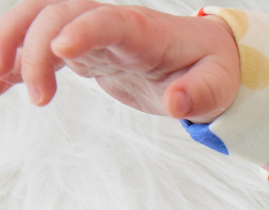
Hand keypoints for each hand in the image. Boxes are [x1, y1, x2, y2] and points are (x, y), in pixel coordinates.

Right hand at [0, 0, 240, 122]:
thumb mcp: (217, 88)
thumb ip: (198, 94)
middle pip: (56, 15)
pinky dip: (15, 61)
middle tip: (35, 98)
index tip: (60, 53)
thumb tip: (177, 104)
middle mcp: (108, 21)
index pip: (105, 19)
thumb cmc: (211, 70)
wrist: (203, 58)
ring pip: (36, 22)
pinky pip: (39, 46)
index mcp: (141, 29)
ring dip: (9, 46)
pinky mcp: (81, 50)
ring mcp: (90, 32)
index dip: (82, 30)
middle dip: (35, 48)